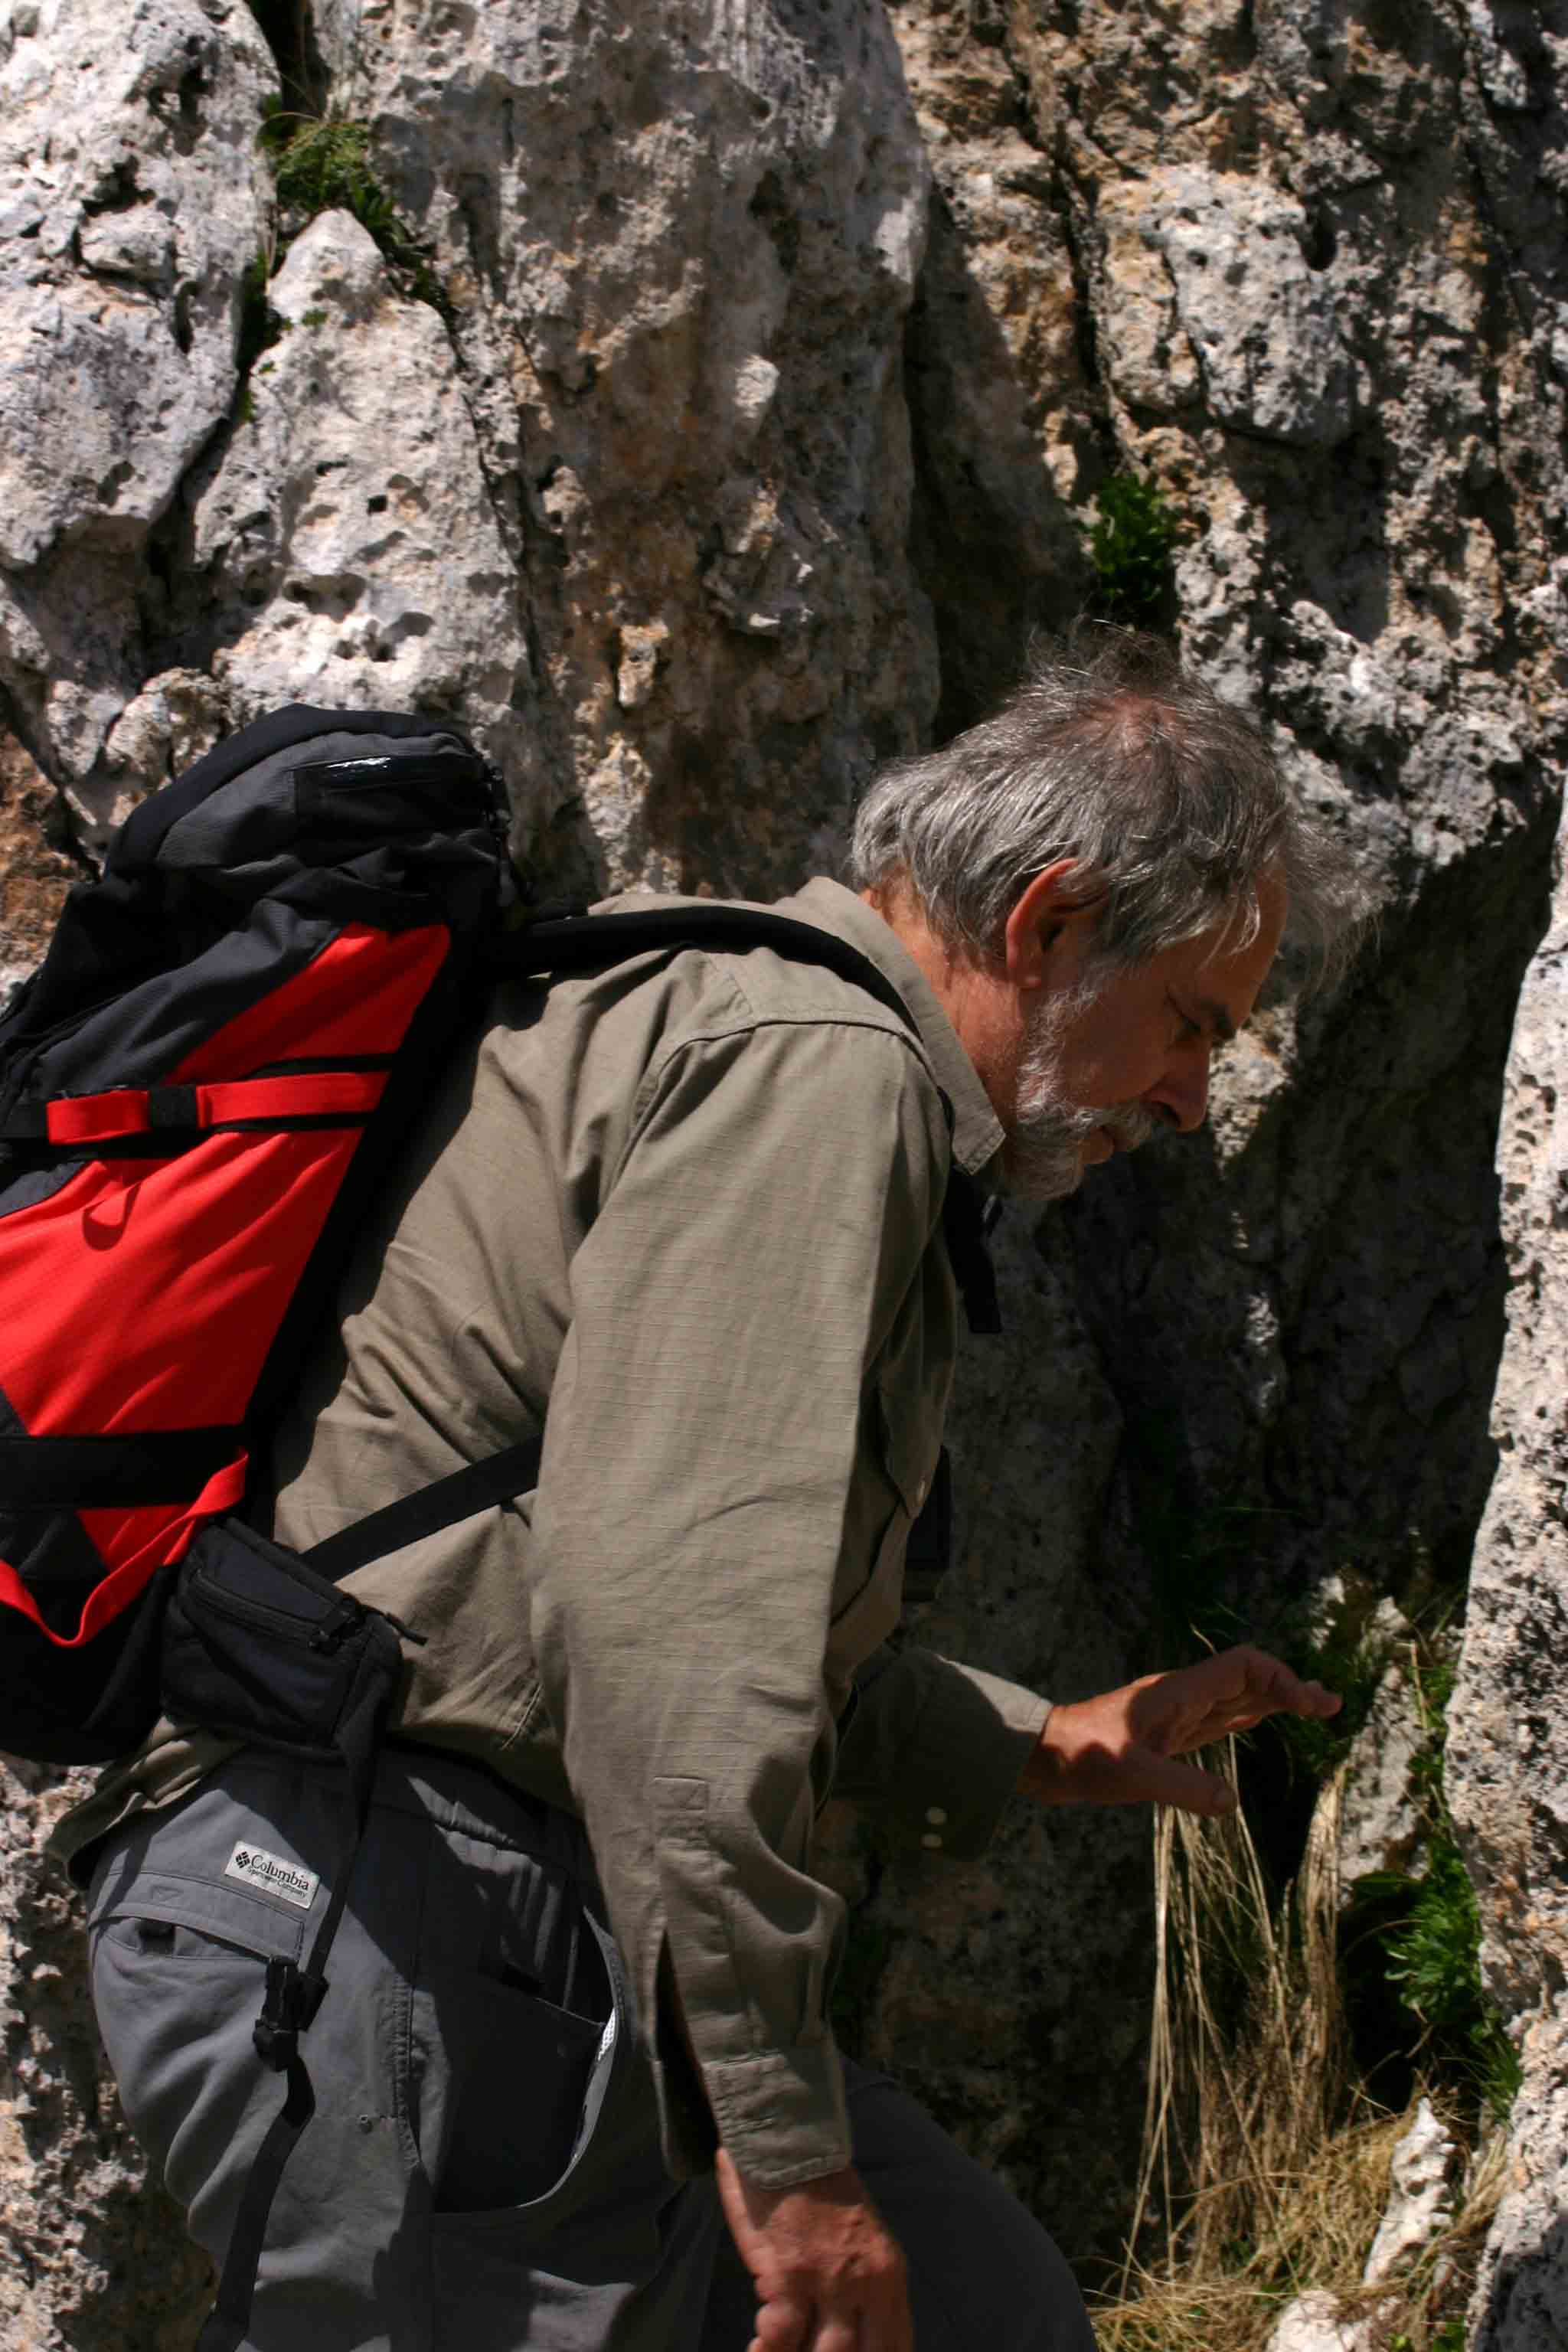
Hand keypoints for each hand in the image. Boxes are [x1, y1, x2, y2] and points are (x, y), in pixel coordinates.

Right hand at [715, 2149, 912, 2351]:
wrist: (794, 2143)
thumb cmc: (824, 2190)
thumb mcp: (868, 2240)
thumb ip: (869, 2287)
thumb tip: (861, 2336)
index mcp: (889, 2276)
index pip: (895, 2348)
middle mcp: (867, 2284)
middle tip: (808, 2351)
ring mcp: (829, 2280)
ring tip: (776, 2350)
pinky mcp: (789, 2274)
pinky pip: (781, 2335)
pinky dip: (768, 2347)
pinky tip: (759, 2344)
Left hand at [1020, 1644, 1339, 1816]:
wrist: (1042, 1757)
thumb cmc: (1080, 1757)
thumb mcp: (1132, 1774)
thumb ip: (1182, 1787)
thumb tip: (1232, 1803)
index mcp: (1179, 1694)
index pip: (1243, 1668)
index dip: (1281, 1680)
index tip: (1311, 1706)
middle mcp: (1181, 1698)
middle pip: (1246, 1680)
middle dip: (1289, 1688)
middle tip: (1332, 1705)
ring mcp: (1174, 1715)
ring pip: (1233, 1699)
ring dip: (1272, 1701)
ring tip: (1312, 1707)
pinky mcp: (1165, 1735)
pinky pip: (1216, 1719)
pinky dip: (1245, 1718)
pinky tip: (1258, 1722)